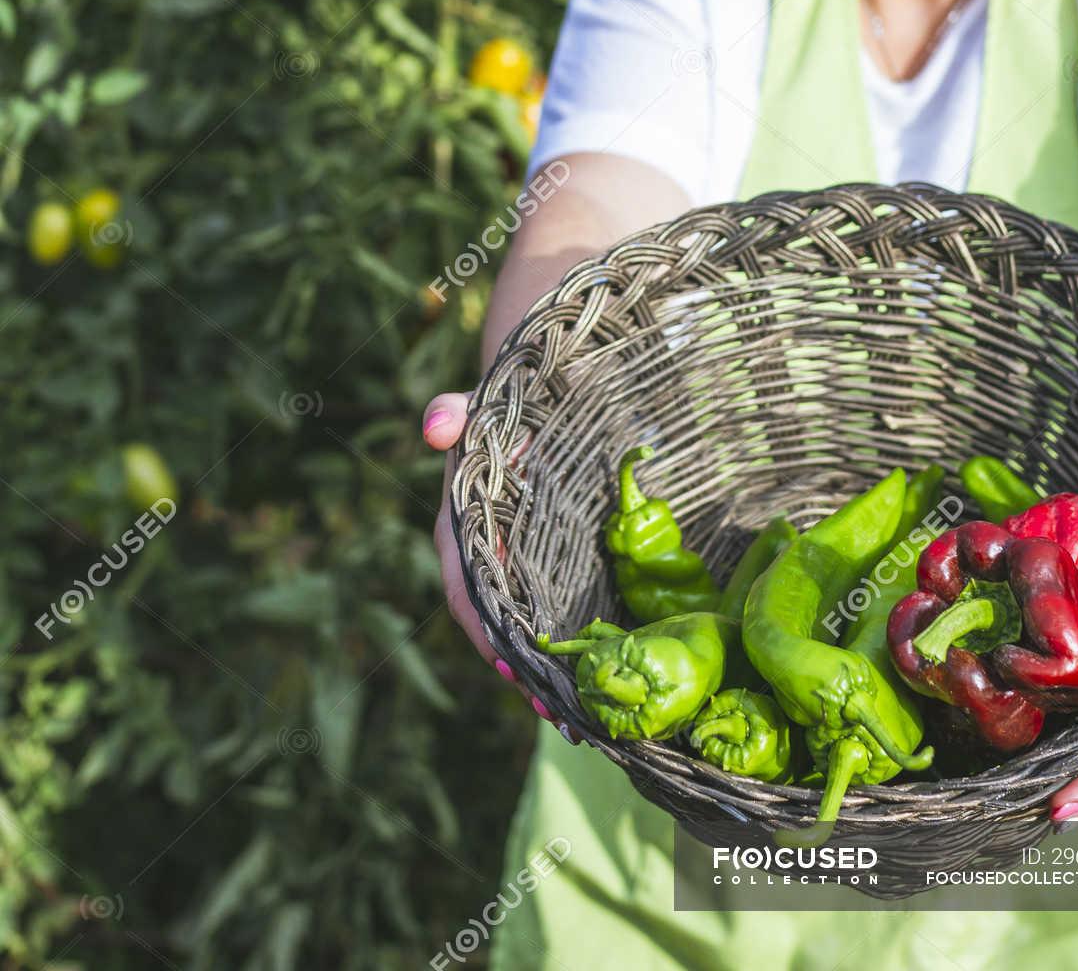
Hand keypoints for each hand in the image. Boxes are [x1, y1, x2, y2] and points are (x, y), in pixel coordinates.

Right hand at [424, 391, 580, 742]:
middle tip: (558, 713)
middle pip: (494, 630)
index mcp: (459, 530)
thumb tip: (436, 427)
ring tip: (579, 722)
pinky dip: (563, 655)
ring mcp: (512, 573)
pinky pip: (547, 620)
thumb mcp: (475, 406)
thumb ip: (451, 412)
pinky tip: (591, 685)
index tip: (509, 662)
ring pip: (521, 635)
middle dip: (521, 673)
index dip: (483, 628)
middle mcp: (480, 562)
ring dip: (544, 678)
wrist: (531, 404)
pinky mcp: (544, 574)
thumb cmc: (498, 411)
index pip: (463, 588)